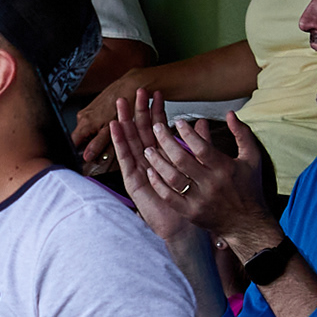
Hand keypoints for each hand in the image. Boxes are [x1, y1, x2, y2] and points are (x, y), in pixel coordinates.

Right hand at [73, 69, 151, 156]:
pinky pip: (91, 123)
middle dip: (89, 145)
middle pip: (79, 138)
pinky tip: (109, 126)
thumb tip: (87, 156)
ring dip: (95, 136)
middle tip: (102, 148)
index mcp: (85, 123)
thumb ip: (97, 144)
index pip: (72, 143)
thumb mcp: (111, 130)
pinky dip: (99, 128)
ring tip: (108, 135)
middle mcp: (83, 116)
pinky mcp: (93, 108)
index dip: (77, 153)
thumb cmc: (124, 104)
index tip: (85, 159)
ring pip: (86, 131)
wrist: (131, 85)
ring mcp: (87, 111)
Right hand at [107, 89, 190, 241]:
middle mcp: (149, 161)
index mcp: (164, 156)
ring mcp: (139, 170)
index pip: (158, 128)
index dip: (157, 110)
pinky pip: (124, 158)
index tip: (157, 92)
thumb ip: (199, 144)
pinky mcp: (132, 180)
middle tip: (136, 90)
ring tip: (121, 102)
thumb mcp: (198, 166)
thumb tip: (202, 121)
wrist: (185, 225)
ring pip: (130, 140)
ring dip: (125, 120)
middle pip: (141, 131)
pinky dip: (119, 141)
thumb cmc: (191, 200)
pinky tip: (115, 126)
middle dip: (138, 110)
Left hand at [122, 96, 277, 254]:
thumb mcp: (252, 158)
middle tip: (156, 127)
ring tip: (148, 149)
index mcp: (225, 169)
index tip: (177, 121)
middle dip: (166, 142)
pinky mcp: (190, 212)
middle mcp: (211, 184)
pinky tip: (150, 171)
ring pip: (172, 178)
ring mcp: (198, 200)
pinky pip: (169, 196)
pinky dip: (158, 183)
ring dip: (157, 162)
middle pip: (182, 160)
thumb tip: (229, 113)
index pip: (202, 148)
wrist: (246, 223)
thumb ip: (242, 134)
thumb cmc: (249, 187)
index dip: (188, 133)